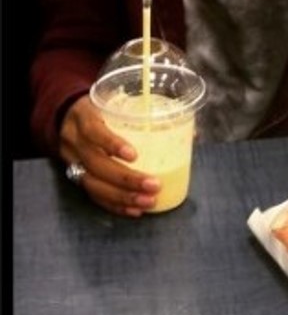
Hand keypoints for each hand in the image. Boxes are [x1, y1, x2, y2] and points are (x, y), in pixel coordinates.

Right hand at [57, 100, 157, 215]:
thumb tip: (192, 134)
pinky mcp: (75, 175)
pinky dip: (114, 204)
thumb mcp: (119, 104)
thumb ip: (150, 117)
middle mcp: (75, 140)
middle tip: (154, 185)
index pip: (93, 131)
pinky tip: (134, 209)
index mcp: (84, 117)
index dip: (111, 144)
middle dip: (126, 179)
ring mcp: (72, 160)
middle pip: (95, 163)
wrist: (67, 115)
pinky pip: (92, 194)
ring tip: (148, 202)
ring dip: (122, 196)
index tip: (134, 155)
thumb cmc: (104, 110)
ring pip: (92, 183)